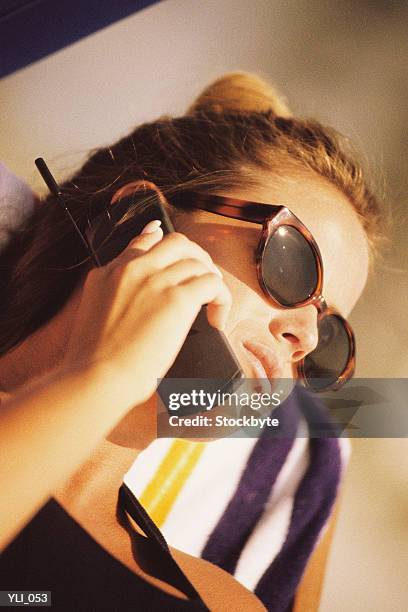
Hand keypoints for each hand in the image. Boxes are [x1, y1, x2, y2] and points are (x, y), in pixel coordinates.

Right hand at [61, 221, 230, 406]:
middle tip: (204, 278)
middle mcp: (132, 269)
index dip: (162, 243)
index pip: (142, 243)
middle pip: (176, 243)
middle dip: (196, 256)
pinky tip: (218, 318)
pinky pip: (213, 284)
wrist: (96, 377)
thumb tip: (138, 300)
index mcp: (107, 273)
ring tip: (214, 302)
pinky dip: (221, 299)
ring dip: (211, 279)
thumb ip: (112, 297)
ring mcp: (154, 280)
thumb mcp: (93, 317)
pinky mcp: (177, 298)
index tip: (174, 252)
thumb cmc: (94, 362)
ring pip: (197, 261)